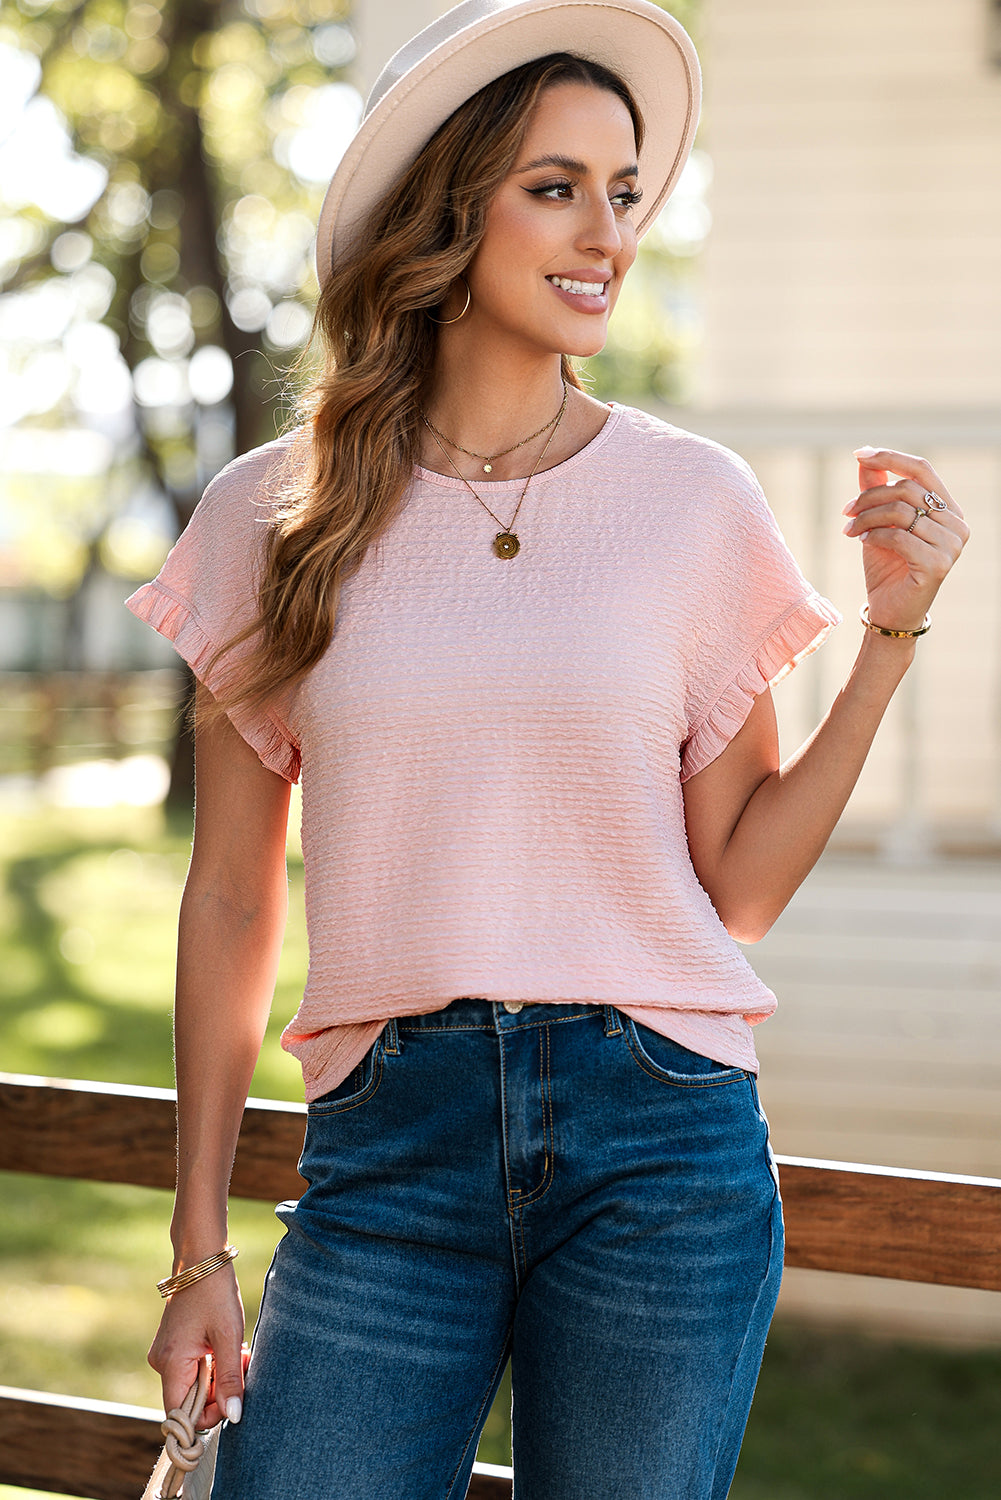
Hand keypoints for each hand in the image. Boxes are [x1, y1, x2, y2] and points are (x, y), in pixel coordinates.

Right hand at [148, 1266, 248, 1429]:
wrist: (202, 1258)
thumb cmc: (215, 1293)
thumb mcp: (228, 1336)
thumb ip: (230, 1379)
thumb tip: (233, 1417)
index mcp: (169, 1363)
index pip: (180, 1414)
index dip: (207, 1416)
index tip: (233, 1397)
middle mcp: (161, 1363)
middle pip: (189, 1400)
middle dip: (220, 1391)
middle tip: (243, 1365)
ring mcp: (165, 1354)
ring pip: (194, 1385)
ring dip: (219, 1376)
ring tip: (239, 1352)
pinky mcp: (173, 1346)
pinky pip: (192, 1370)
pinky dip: (212, 1365)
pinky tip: (228, 1347)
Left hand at [842, 447, 967, 631]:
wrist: (889, 610)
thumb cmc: (887, 565)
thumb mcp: (878, 522)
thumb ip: (876, 489)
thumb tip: (864, 457)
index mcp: (948, 509)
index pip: (923, 470)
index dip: (891, 457)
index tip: (859, 453)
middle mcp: (957, 524)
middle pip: (907, 489)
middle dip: (869, 496)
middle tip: (846, 511)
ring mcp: (951, 545)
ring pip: (900, 512)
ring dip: (867, 518)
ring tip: (850, 530)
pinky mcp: (938, 565)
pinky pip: (899, 537)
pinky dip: (874, 536)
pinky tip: (863, 542)